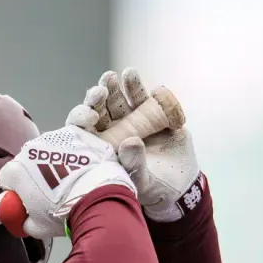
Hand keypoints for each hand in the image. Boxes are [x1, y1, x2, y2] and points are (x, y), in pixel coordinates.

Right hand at [0, 102, 136, 238]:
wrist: (97, 199)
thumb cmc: (64, 213)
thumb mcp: (35, 227)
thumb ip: (22, 219)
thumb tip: (23, 218)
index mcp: (15, 171)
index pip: (7, 178)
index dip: (17, 190)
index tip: (27, 200)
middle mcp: (30, 149)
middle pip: (27, 161)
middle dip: (36, 174)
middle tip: (52, 191)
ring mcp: (54, 137)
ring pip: (49, 149)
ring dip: (55, 161)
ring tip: (71, 180)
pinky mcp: (75, 133)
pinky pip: (70, 142)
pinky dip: (74, 153)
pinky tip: (82, 168)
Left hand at [87, 68, 201, 222]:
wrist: (178, 185)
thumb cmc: (152, 188)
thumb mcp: (142, 181)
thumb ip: (134, 164)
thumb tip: (130, 141)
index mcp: (100, 145)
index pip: (83, 128)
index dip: (83, 118)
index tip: (91, 116)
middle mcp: (112, 129)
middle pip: (100, 108)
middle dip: (100, 96)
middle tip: (103, 88)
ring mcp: (131, 119)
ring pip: (121, 99)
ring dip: (121, 86)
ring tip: (126, 74)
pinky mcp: (152, 113)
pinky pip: (146, 98)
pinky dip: (144, 89)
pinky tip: (141, 81)